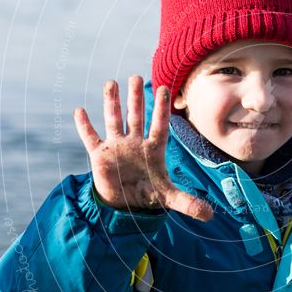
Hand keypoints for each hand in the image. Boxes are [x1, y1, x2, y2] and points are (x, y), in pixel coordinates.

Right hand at [73, 75, 213, 220]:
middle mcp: (135, 143)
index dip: (161, 109)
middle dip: (135, 98)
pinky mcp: (100, 155)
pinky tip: (80, 110)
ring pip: (114, 120)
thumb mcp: (168, 198)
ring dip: (111, 102)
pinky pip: (91, 137)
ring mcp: (117, 147)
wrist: (125, 205)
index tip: (164, 88)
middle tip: (136, 77)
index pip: (158, 125)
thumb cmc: (148, 195)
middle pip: (135, 116)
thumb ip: (188, 203)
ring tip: (111, 82)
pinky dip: (85, 125)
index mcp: (153, 149)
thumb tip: (210, 215)